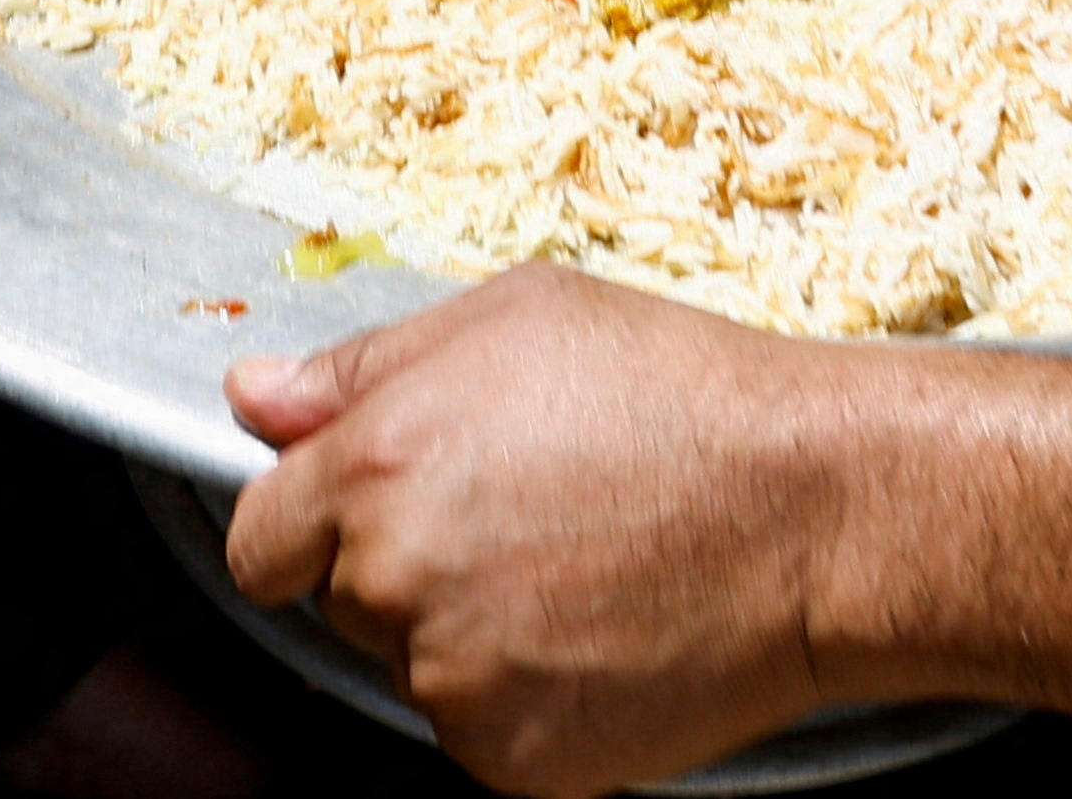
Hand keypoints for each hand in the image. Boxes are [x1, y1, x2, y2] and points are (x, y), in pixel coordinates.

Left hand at [221, 269, 857, 794]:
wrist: (814, 510)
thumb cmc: (681, 397)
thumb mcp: (516, 317)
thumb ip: (363, 366)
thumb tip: (257, 393)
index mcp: (378, 463)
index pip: (261, 539)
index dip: (306, 523)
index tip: (361, 513)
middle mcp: (399, 577)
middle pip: (344, 599)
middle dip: (408, 562)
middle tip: (521, 512)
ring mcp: (455, 678)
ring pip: (416, 665)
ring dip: (469, 630)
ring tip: (578, 563)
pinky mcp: (513, 756)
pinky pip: (480, 728)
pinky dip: (525, 693)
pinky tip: (598, 626)